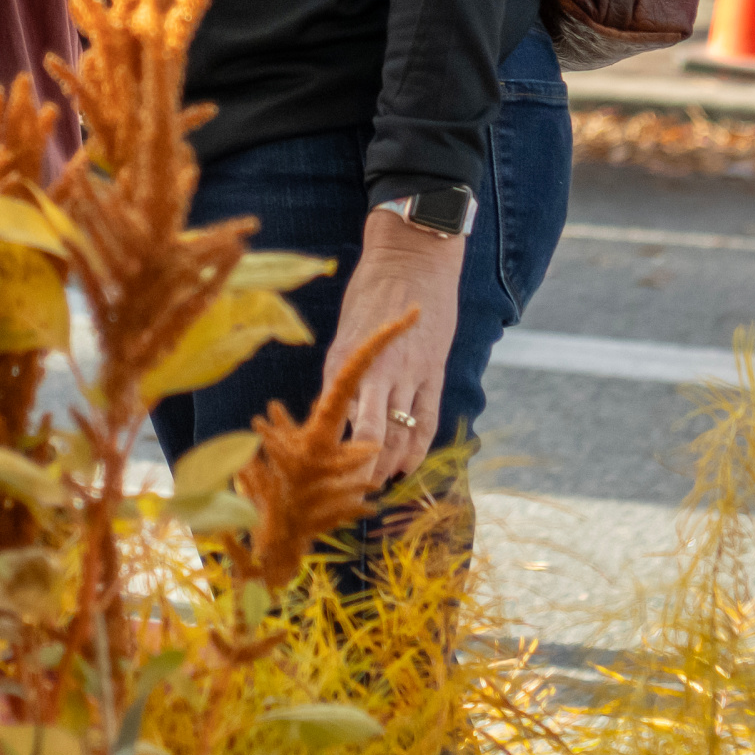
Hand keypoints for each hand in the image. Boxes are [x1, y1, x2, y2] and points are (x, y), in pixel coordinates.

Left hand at [328, 207, 464, 484]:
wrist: (412, 257)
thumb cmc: (371, 294)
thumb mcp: (344, 333)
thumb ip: (340, 375)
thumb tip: (329, 415)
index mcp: (343, 362)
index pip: (334, 422)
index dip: (329, 456)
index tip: (320, 480)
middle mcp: (374, 372)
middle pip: (368, 438)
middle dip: (360, 473)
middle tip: (351, 496)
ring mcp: (408, 373)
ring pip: (399, 435)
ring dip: (389, 466)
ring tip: (378, 485)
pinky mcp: (433, 371)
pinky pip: (426, 419)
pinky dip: (417, 447)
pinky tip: (408, 465)